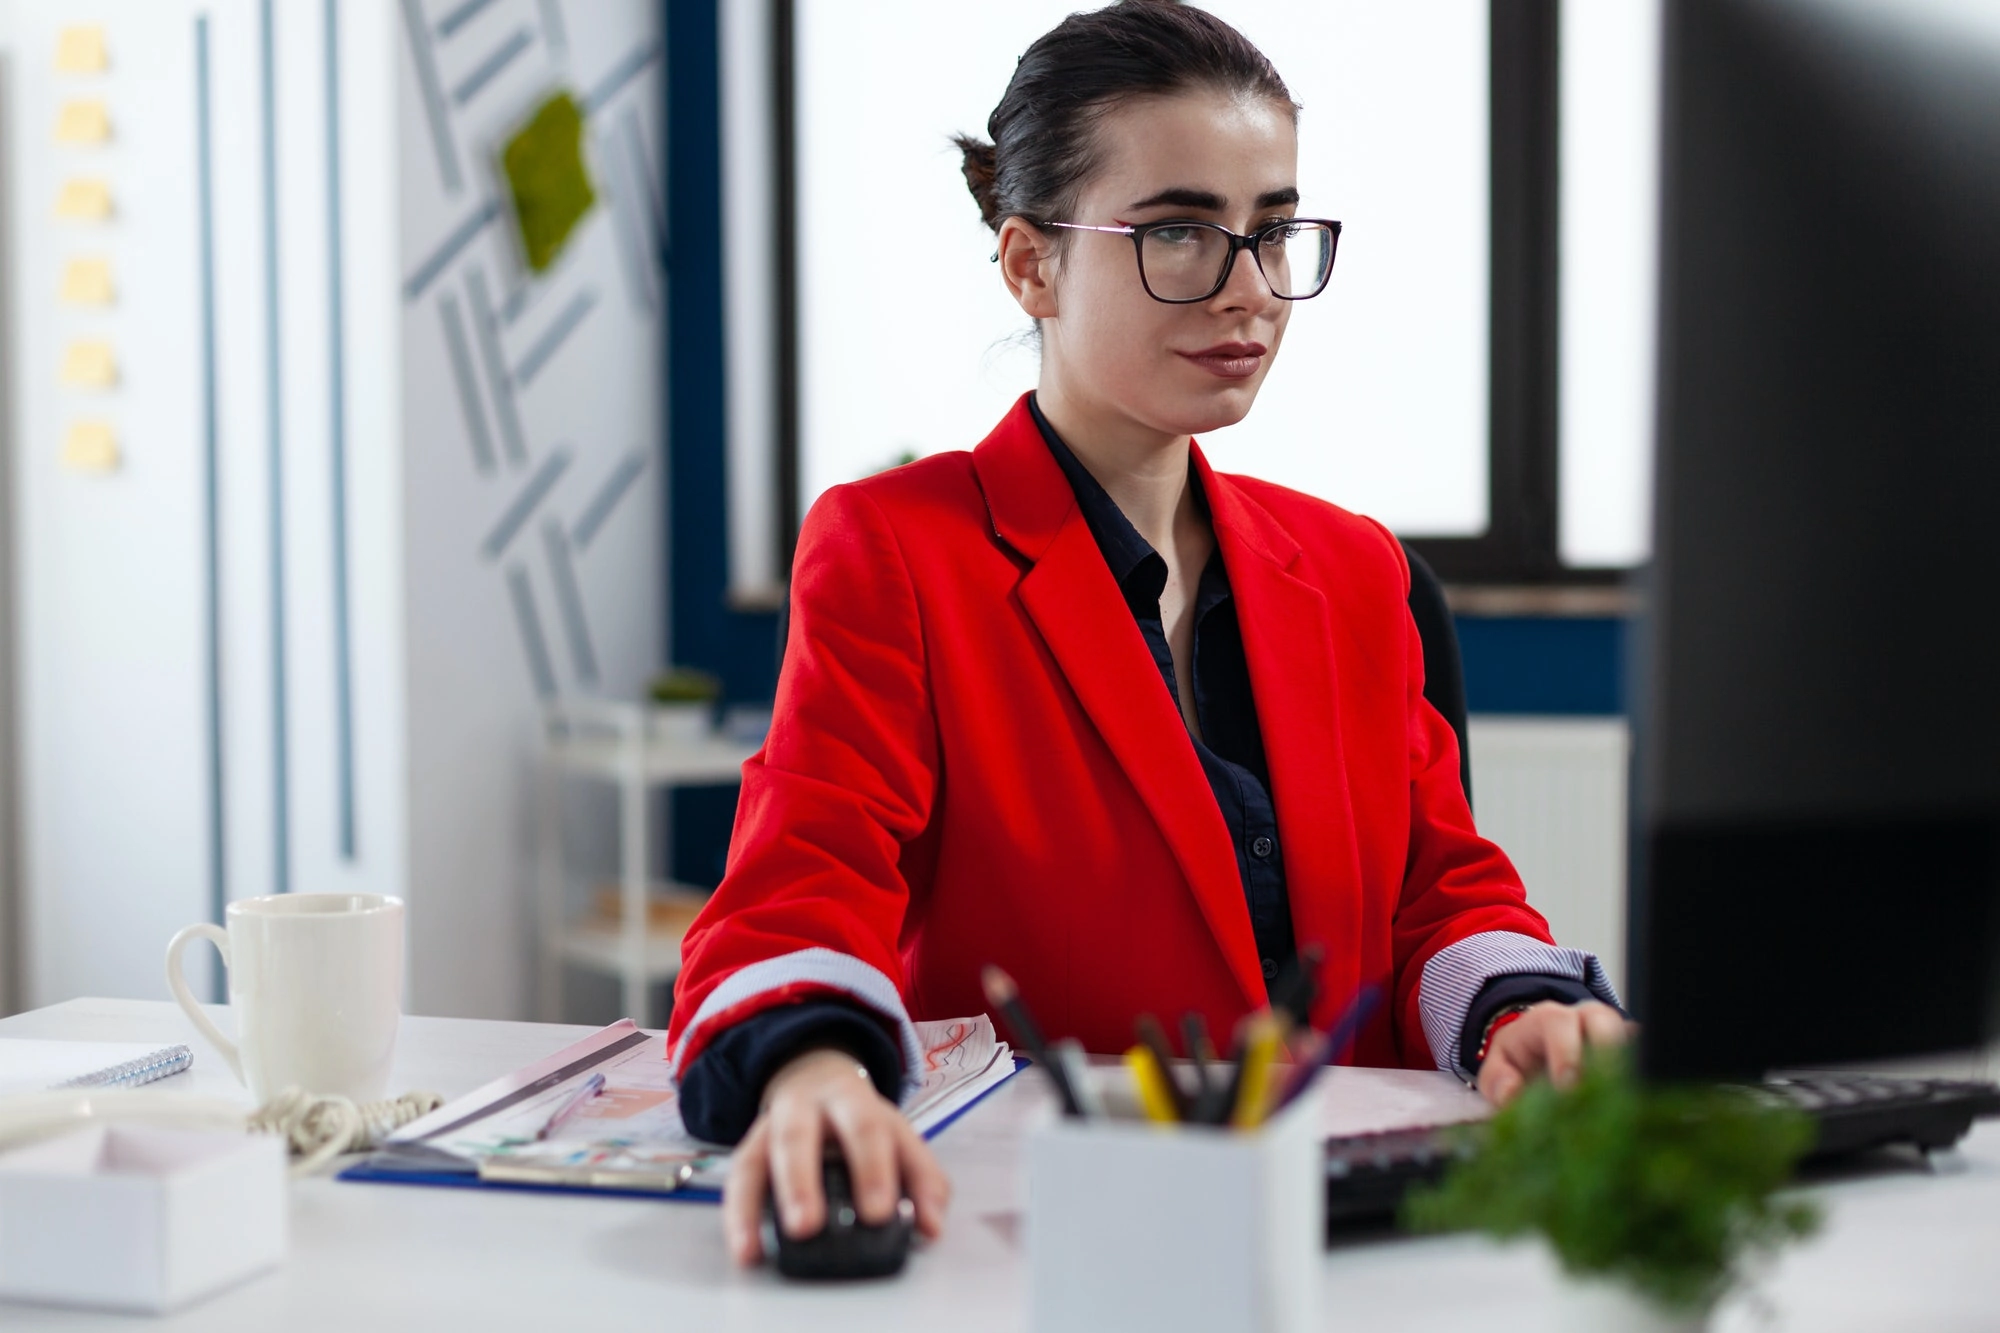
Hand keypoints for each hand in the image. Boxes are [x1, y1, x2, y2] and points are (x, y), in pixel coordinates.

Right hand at [721, 1047, 951, 1265]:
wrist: (815, 1078)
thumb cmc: (861, 1122)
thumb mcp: (898, 1136)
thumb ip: (922, 1180)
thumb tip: (930, 1228)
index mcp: (851, 1099)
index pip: (865, 1127)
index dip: (872, 1170)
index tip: (878, 1214)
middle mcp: (802, 1109)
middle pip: (796, 1136)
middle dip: (800, 1182)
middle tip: (806, 1226)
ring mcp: (767, 1129)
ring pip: (754, 1159)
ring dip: (752, 1206)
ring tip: (755, 1248)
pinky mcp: (746, 1152)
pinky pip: (735, 1183)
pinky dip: (737, 1219)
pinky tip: (745, 1251)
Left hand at [1476, 1000, 1633, 1106]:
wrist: (1541, 1055)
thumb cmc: (1521, 1059)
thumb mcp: (1499, 1065)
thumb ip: (1496, 1079)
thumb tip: (1510, 1095)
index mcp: (1550, 1019)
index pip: (1559, 1024)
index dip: (1565, 1054)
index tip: (1566, 1087)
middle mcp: (1588, 1019)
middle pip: (1605, 1022)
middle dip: (1606, 1054)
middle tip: (1604, 1092)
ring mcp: (1616, 1034)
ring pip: (1632, 1040)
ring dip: (1630, 1071)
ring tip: (1625, 1105)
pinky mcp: (1633, 1054)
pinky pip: (1647, 1060)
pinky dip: (1645, 1082)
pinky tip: (1640, 1110)